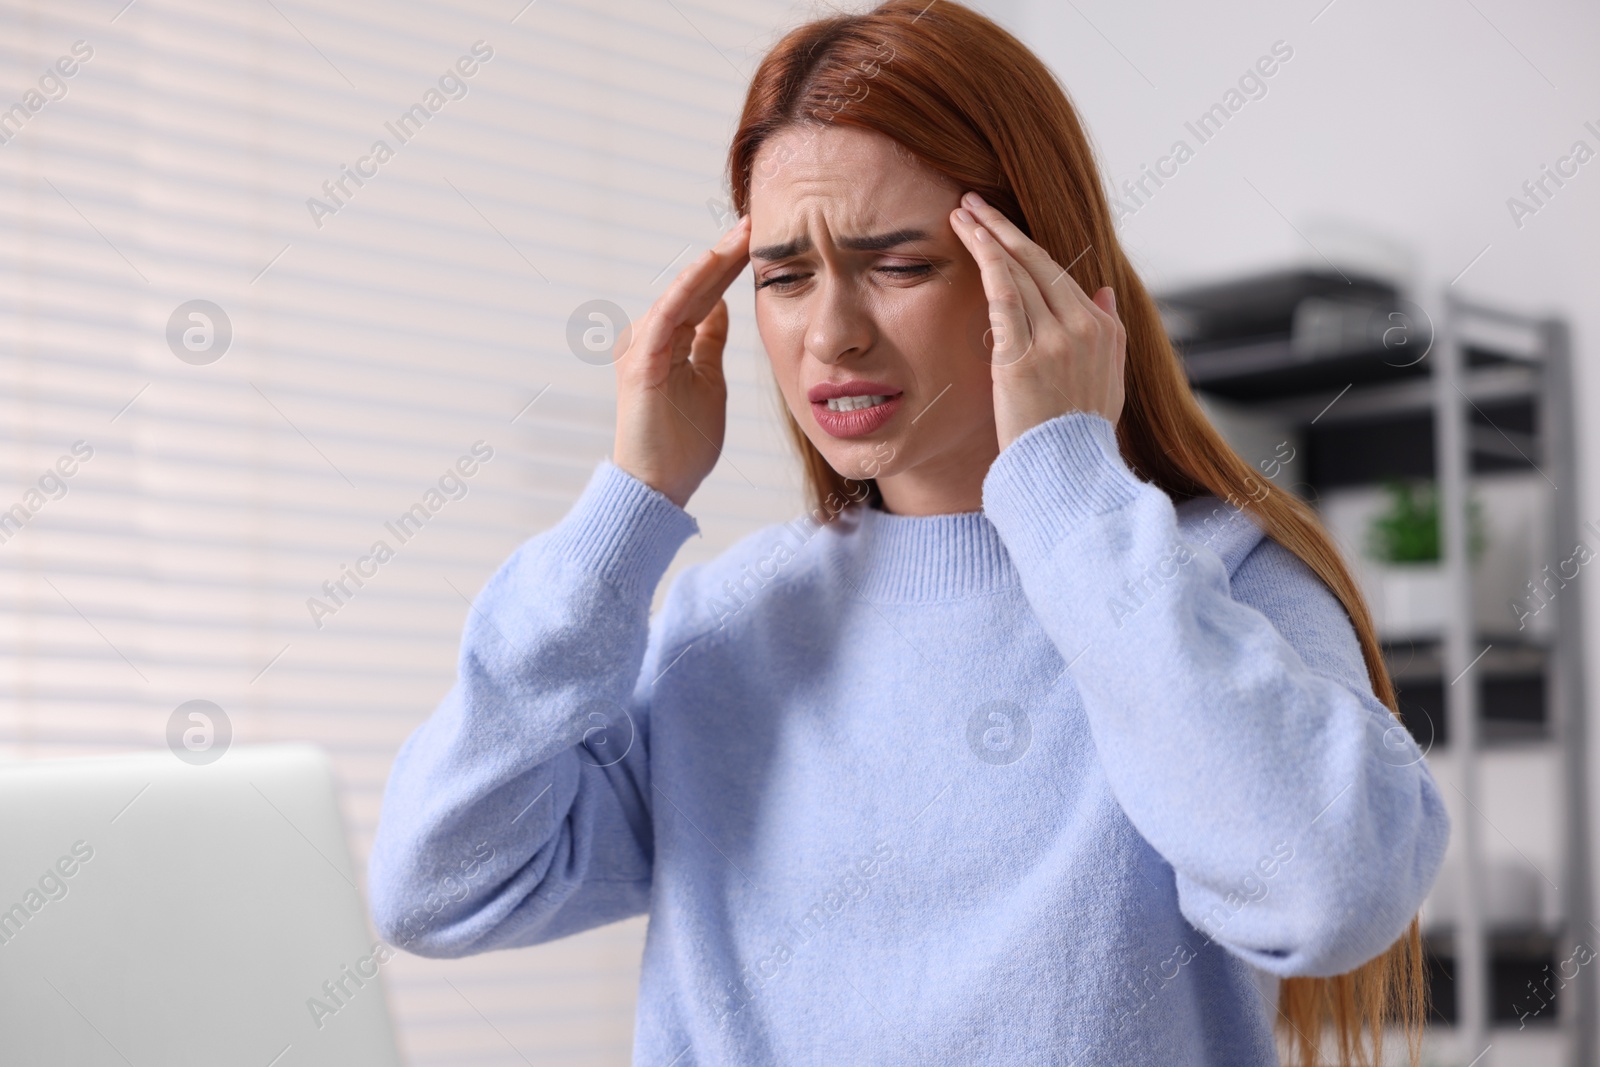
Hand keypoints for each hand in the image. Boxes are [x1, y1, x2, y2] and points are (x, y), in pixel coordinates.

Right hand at [612, 214, 750, 508]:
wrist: (659, 487)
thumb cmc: (683, 445)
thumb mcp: (709, 383)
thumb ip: (710, 345)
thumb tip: (721, 309)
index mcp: (670, 341)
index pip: (706, 293)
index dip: (732, 265)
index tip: (762, 238)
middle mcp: (652, 336)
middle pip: (697, 285)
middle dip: (728, 252)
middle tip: (758, 218)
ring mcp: (643, 346)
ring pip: (684, 292)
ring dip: (714, 261)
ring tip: (744, 232)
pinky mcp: (641, 361)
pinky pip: (669, 313)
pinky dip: (691, 287)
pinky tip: (713, 264)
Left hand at [949, 191, 1125, 451]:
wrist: (1068, 474)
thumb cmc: (1078, 435)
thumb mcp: (1107, 381)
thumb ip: (1108, 331)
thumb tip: (1101, 291)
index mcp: (1104, 330)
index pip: (1060, 274)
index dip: (1025, 246)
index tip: (1000, 227)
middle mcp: (1084, 327)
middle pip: (1038, 262)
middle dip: (1002, 228)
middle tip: (973, 201)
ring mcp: (1055, 340)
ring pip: (1018, 271)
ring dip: (987, 235)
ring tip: (961, 212)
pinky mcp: (1023, 356)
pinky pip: (1003, 294)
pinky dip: (987, 260)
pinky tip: (969, 238)